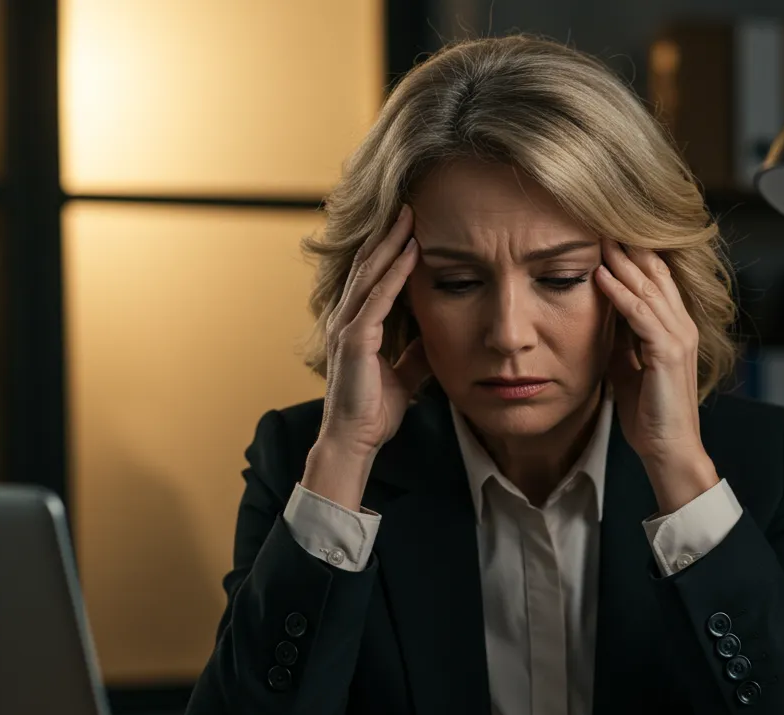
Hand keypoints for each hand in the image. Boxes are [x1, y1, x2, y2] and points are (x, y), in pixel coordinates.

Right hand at [313, 203, 432, 459]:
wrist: (355, 440)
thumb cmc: (374, 411)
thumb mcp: (404, 375)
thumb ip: (415, 353)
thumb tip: (434, 337)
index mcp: (358, 326)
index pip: (373, 279)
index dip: (390, 251)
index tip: (411, 227)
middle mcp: (348, 319)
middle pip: (368, 266)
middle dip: (389, 235)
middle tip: (409, 205)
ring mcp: (348, 327)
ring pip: (370, 274)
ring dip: (391, 244)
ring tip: (409, 217)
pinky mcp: (355, 339)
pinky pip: (377, 298)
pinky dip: (394, 273)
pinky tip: (410, 253)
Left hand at [595, 239, 708, 467]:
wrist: (667, 449)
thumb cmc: (649, 414)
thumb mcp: (628, 367)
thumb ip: (620, 340)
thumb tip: (599, 315)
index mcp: (674, 329)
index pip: (656, 280)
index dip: (632, 255)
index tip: (604, 234)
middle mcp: (682, 326)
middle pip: (656, 273)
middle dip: (628, 247)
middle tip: (600, 221)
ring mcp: (678, 337)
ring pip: (649, 287)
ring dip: (622, 261)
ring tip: (597, 238)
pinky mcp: (668, 352)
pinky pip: (640, 314)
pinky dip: (619, 292)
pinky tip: (600, 275)